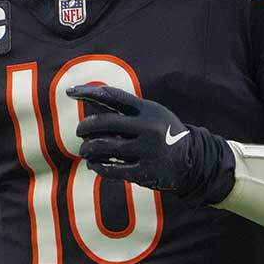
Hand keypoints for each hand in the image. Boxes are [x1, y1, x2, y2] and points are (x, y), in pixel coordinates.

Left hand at [68, 84, 207, 194]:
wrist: (193, 161)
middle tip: (80, 131)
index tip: (70, 92)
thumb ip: (126, 109)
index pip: (112, 96)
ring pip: (104, 146)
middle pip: (104, 123)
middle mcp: (148, 127)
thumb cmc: (163, 133)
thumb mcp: (151, 114)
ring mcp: (146, 150)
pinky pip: (111, 168)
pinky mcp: (144, 171)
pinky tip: (94, 164)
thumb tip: (91, 100)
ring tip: (85, 150)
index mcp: (148, 109)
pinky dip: (98, 166)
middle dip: (85, 127)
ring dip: (88, 148)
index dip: (88, 92)